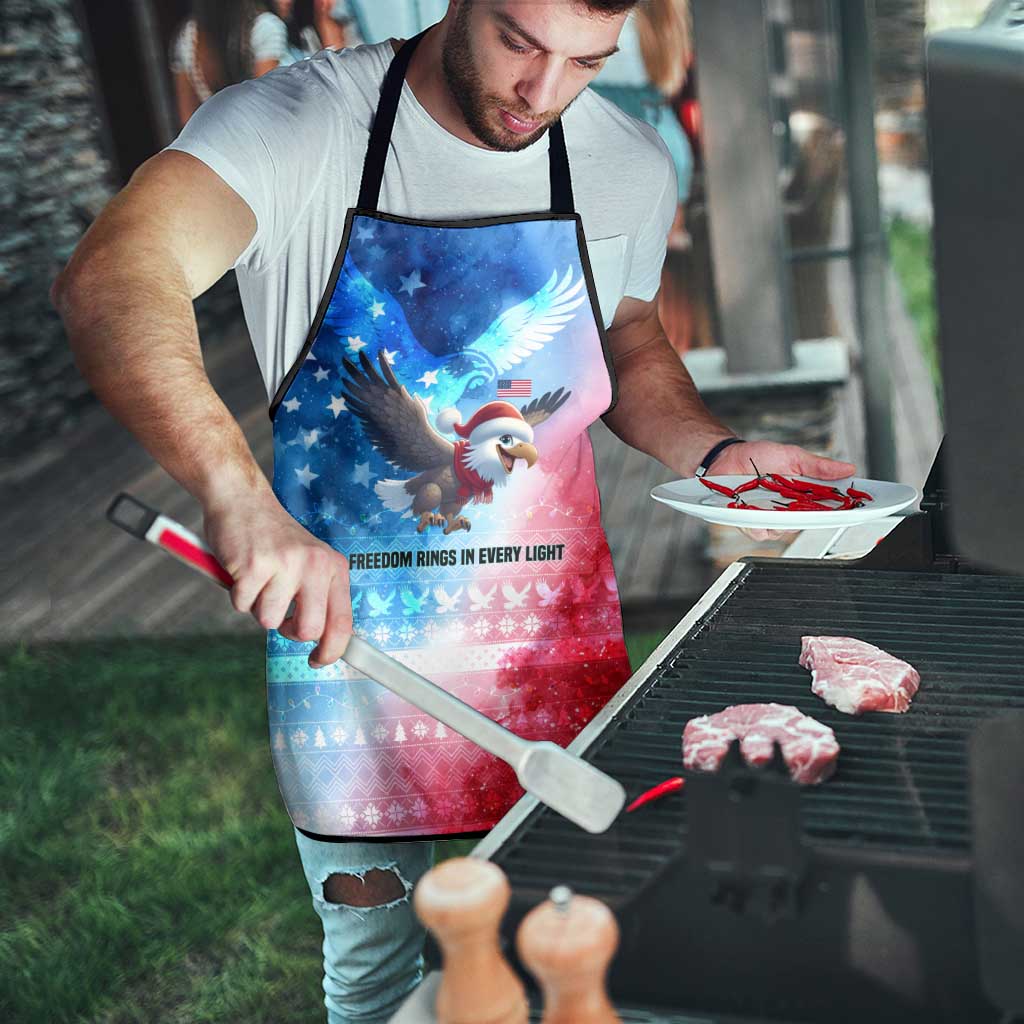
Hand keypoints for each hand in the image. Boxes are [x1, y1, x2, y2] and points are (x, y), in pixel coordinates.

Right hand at [202, 489, 351, 668]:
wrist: (242, 500)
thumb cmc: (274, 538)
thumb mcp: (310, 561)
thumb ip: (318, 595)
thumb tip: (323, 641)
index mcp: (333, 567)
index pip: (342, 621)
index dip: (332, 650)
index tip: (318, 661)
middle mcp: (315, 565)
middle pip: (308, 630)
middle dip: (289, 631)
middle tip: (280, 614)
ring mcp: (285, 564)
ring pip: (269, 621)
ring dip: (258, 607)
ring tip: (259, 579)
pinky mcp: (254, 566)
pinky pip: (242, 606)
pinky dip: (238, 595)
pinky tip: (242, 571)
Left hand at [709, 440, 856, 541]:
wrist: (726, 457)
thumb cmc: (758, 457)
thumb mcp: (792, 456)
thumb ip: (818, 466)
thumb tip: (848, 468)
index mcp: (803, 495)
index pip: (828, 507)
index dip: (844, 510)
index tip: (857, 508)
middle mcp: (788, 510)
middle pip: (808, 523)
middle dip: (812, 517)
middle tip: (812, 506)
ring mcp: (769, 518)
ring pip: (784, 531)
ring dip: (781, 519)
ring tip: (774, 504)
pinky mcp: (750, 523)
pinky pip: (759, 532)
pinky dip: (758, 524)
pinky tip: (754, 512)